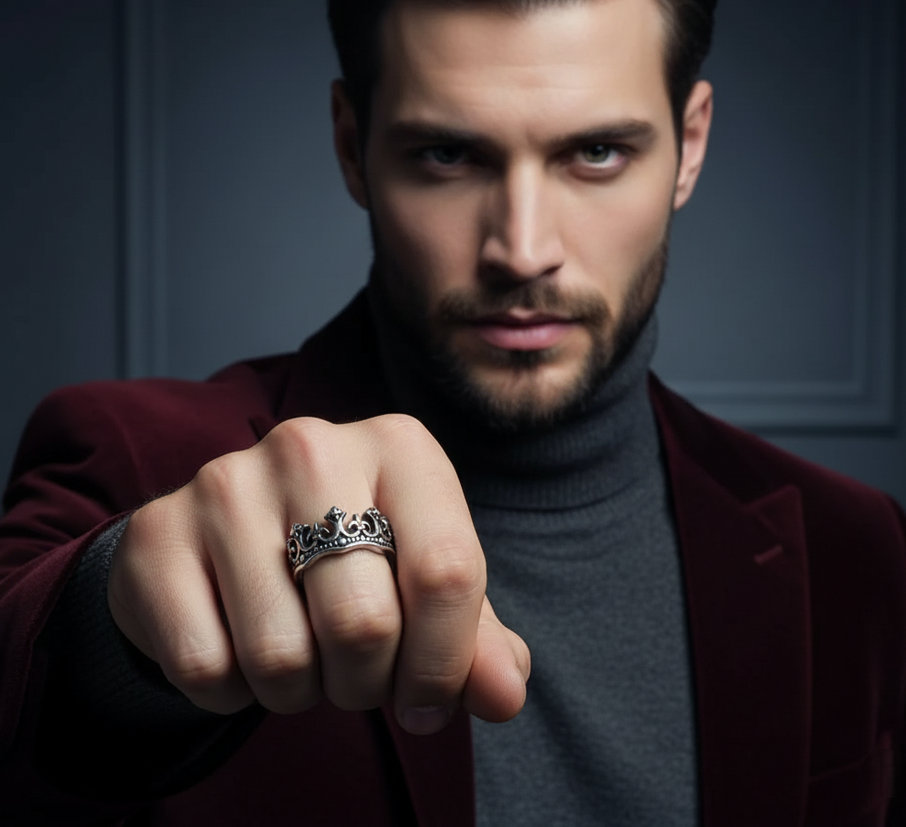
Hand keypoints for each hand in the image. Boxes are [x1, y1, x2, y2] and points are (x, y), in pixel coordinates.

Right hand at [107, 414, 528, 734]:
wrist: (226, 534)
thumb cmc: (348, 555)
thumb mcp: (419, 578)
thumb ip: (472, 636)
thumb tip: (505, 693)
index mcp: (399, 445)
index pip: (448, 573)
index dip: (445, 664)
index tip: (426, 701)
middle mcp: (313, 446)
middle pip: (364, 623)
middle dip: (367, 683)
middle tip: (355, 674)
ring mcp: (227, 483)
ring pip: (280, 657)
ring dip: (299, 691)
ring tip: (299, 654)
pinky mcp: (159, 532)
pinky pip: (206, 668)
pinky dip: (231, 692)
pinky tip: (239, 646)